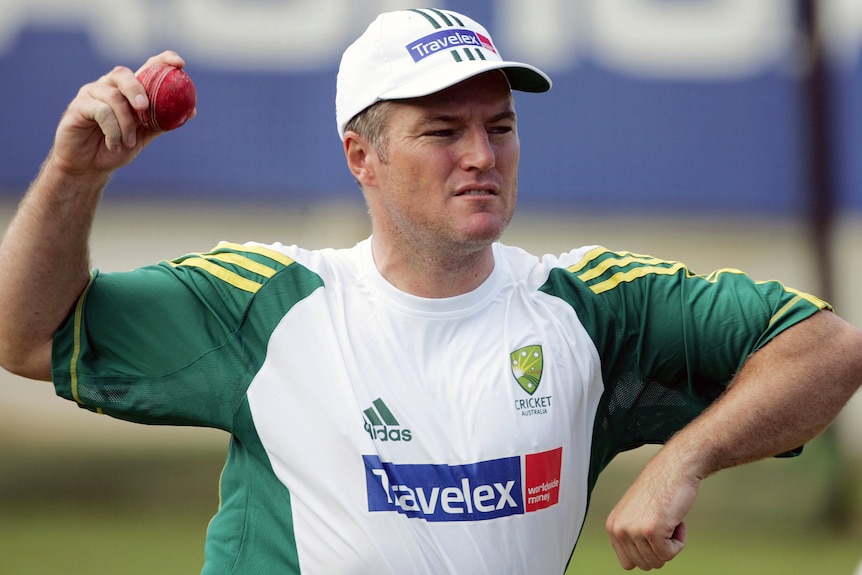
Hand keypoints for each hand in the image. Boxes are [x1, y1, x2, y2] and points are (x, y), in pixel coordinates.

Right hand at [47, 51, 189, 179]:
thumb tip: (193, 110)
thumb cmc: (117, 148)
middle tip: (145, 107)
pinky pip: (100, 111)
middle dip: (137, 88)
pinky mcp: (78, 106)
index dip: (162, 61)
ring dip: (126, 123)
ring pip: (113, 96)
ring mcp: (91, 94)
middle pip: (123, 74)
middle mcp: (109, 86)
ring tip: (129, 142)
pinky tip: (114, 144)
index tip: (180, 64)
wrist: (89, 167)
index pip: (146, 68)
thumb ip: (163, 122)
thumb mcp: (144, 136)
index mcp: (128, 90)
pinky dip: (113, 130)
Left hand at [605, 450, 700, 569]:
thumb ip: (629, 535)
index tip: (654, 536)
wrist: (674, 469)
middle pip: (644, 565)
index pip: (627, 562)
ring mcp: (633, 531)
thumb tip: (633, 562)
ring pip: (658, 561)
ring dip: (670, 544)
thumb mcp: (634, 513)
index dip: (646, 554)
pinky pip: (670, 554)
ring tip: (668, 521)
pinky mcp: (651, 531)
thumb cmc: (659, 489)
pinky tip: (676, 521)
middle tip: (664, 525)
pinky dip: (679, 542)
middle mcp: (618, 529)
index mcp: (612, 526)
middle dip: (660, 550)